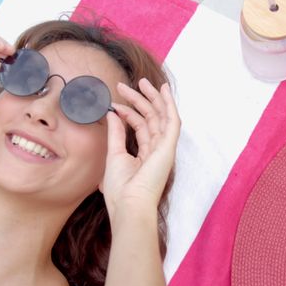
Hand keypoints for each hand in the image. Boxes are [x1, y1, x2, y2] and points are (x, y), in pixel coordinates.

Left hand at [100, 78, 180, 215]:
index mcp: (147, 154)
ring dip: (153, 97)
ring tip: (143, 82)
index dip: (128, 112)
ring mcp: (165, 148)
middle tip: (126, 85)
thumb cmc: (120, 188)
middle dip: (140, 100)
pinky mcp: (169, 147)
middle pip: (151, 118)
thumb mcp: (114, 155)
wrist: (129, 204)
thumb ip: (116, 133)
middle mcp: (158, 149)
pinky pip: (172, 121)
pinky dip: (169, 104)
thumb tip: (113, 113)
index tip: (114, 103)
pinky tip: (164, 90)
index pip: (141, 126)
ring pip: (161, 116)